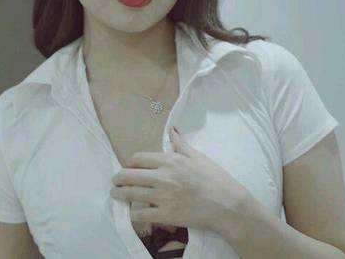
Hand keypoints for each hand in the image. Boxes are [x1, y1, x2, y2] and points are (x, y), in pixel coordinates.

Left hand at [109, 126, 249, 232]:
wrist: (229, 205)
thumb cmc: (216, 179)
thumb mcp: (199, 157)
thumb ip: (181, 144)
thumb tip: (172, 130)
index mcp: (170, 161)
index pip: (138, 158)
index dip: (130, 163)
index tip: (130, 167)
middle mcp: (162, 177)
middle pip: (128, 175)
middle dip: (118, 178)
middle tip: (116, 181)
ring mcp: (162, 196)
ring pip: (130, 194)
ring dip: (119, 194)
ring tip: (116, 194)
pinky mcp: (166, 215)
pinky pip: (140, 214)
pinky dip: (133, 213)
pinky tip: (132, 212)